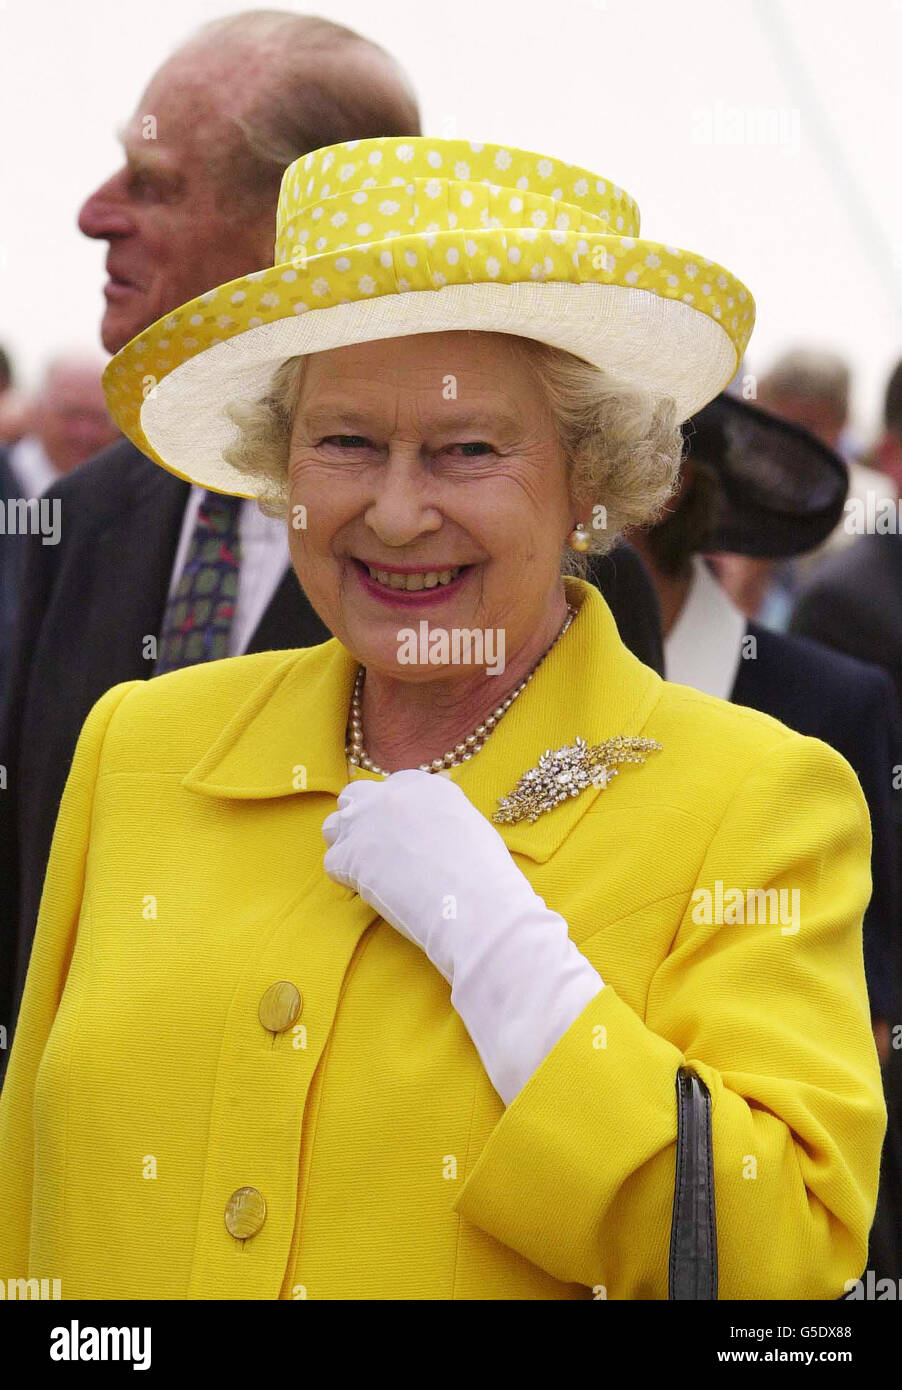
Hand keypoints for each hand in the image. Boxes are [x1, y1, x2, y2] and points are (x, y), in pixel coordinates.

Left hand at [323, 770, 602, 1102]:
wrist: (476, 904)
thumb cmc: (484, 874)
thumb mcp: (469, 826)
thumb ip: (441, 817)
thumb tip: (430, 828)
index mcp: (426, 785)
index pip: (394, 787)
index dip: (393, 813)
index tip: (400, 834)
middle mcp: (391, 795)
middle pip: (357, 797)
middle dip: (362, 819)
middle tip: (378, 850)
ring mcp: (365, 823)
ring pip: (335, 825)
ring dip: (346, 844)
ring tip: (369, 871)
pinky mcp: (349, 856)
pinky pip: (332, 863)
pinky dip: (345, 878)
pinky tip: (370, 892)